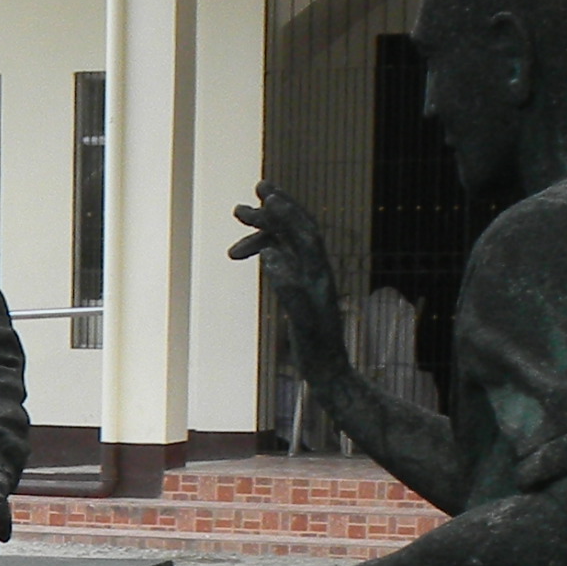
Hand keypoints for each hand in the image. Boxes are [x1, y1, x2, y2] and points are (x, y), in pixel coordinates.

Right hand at [227, 181, 345, 364]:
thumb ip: (288, 287)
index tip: (266, 197)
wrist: (328, 368)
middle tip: (248, 197)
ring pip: (288, 240)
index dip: (287, 214)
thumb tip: (270, 254)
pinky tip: (252, 249)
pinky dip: (266, 246)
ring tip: (238, 217)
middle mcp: (316, 270)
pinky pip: (284, 255)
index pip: (304, 235)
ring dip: (265, 227)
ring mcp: (309, 276)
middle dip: (274, 210)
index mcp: (319, 275)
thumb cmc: (317, 350)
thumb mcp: (303, 322)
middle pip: (297, 229)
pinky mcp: (301, 285)